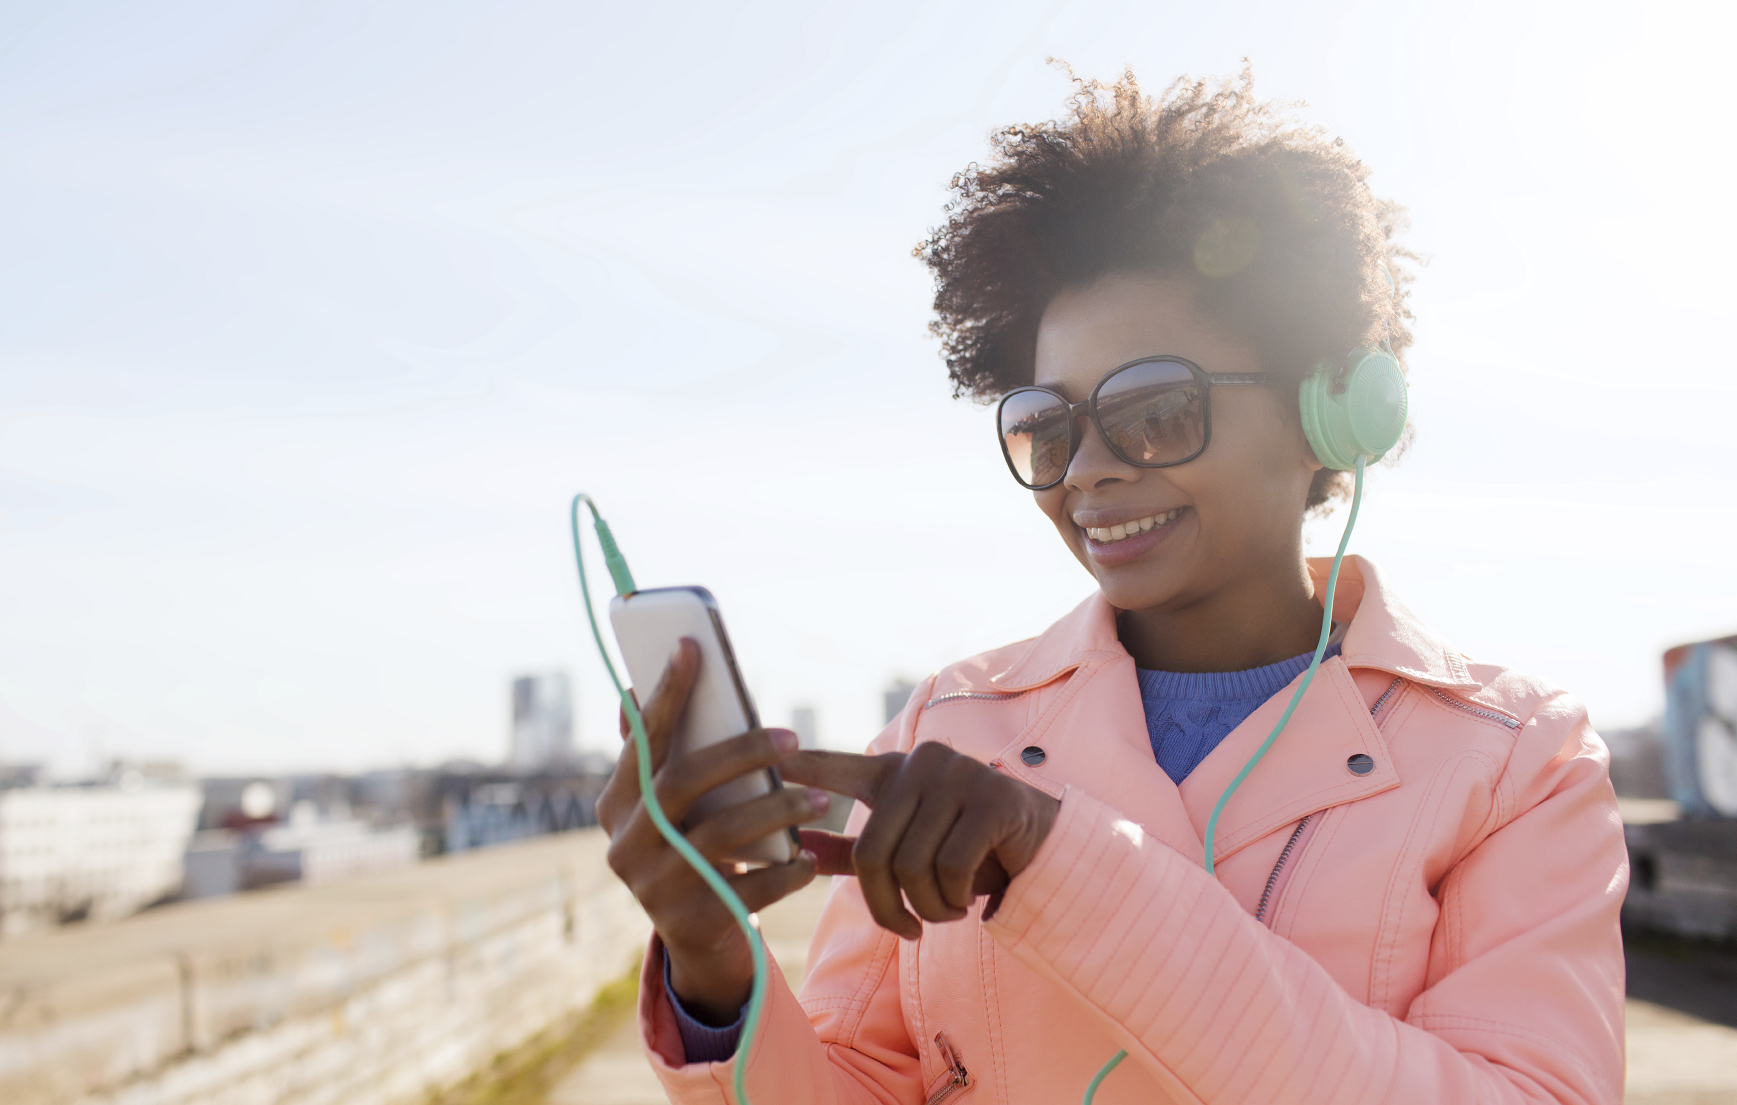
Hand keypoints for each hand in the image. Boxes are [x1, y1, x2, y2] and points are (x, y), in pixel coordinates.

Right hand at [597, 638, 827, 1023]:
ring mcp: (654, 888)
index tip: (692, 645)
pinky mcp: (691, 923)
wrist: (699, 938)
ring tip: (818, 800)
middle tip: (791, 736)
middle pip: (683, 782)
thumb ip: (663, 757)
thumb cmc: (694, 846)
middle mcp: (625, 844)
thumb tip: (634, 688)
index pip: (641, 739)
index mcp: (617, 804)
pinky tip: (808, 859)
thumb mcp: (674, 807)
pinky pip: (748, 891)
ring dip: (776, 810)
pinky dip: (784, 872)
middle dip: (740, 752)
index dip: (666, 692)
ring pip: (721, 836)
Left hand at [779, 743, 1059, 939]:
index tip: (768, 763)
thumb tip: (792, 850)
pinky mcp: (994, 799)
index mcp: (892, 771)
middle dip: (886, 906)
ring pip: (913, 865)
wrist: (1041, 850)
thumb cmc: (963, 850)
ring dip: (928, 908)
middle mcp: (921, 763)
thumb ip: (850, 848)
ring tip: (946, 911)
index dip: (802, 768)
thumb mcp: (904, 848)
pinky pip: (952, 868)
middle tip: (907, 930)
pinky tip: (967, 902)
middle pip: (873, 850)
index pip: (836, 767)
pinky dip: (955, 899)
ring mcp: (959, 777)